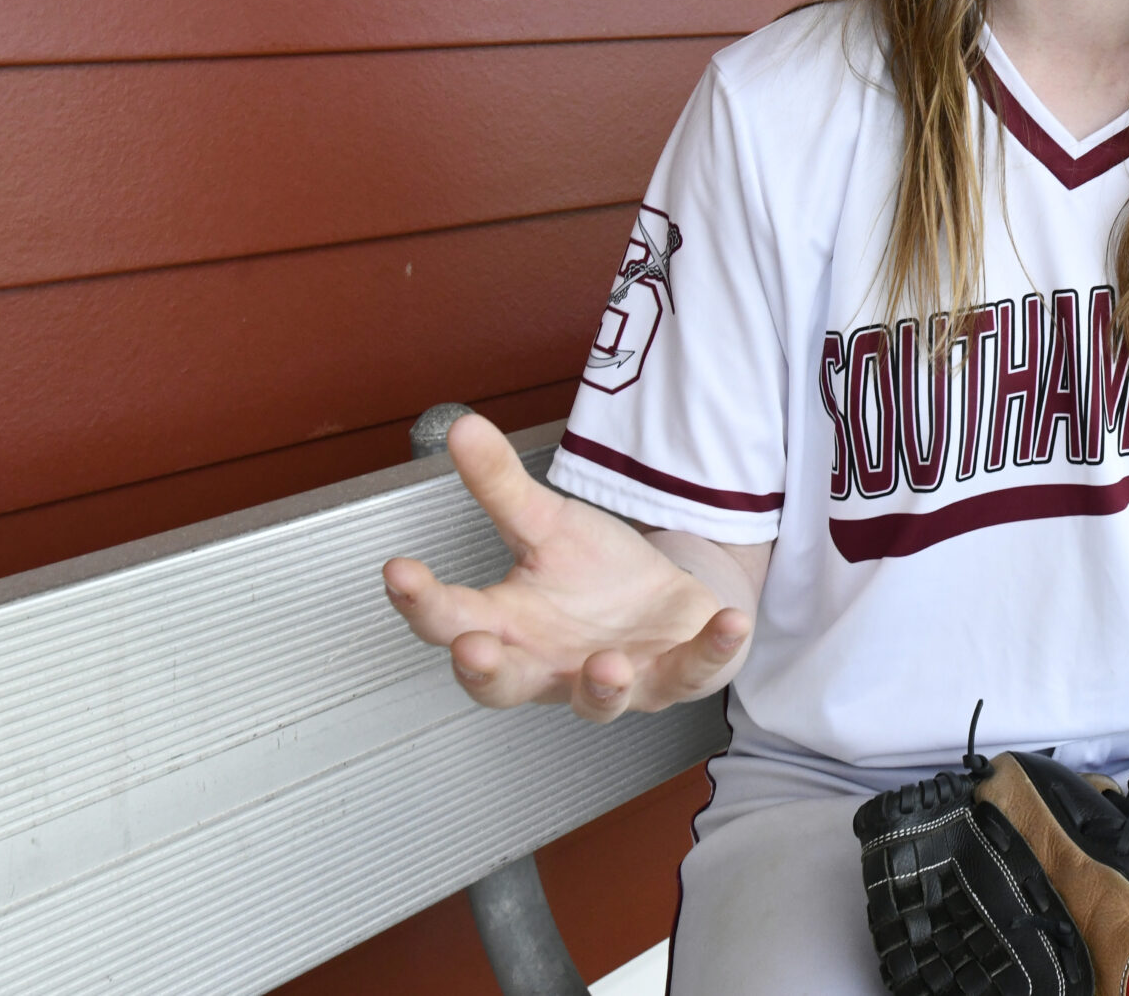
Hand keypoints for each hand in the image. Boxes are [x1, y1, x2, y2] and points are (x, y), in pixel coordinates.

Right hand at [382, 413, 752, 720]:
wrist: (662, 600)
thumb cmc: (595, 576)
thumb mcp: (548, 525)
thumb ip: (501, 485)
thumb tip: (459, 426)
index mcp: (508, 624)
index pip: (449, 620)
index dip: (421, 602)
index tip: (400, 571)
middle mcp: (549, 665)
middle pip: (502, 683)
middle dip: (485, 672)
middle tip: (472, 649)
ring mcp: (609, 680)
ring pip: (594, 702)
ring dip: (599, 687)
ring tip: (605, 664)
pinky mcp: (670, 677)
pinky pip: (691, 672)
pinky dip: (712, 651)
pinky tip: (729, 621)